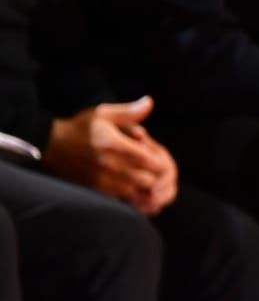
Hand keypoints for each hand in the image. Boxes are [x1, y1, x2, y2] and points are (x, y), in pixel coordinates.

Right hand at [45, 98, 177, 214]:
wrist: (53, 145)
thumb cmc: (82, 127)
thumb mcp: (103, 113)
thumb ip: (129, 112)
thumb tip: (150, 103)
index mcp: (112, 143)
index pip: (146, 158)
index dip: (159, 162)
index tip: (163, 159)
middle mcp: (108, 164)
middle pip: (145, 178)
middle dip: (155, 175)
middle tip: (159, 170)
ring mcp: (101, 179)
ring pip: (135, 191)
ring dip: (145, 186)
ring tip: (148, 177)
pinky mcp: (95, 189)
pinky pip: (121, 198)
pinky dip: (132, 194)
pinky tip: (135, 186)